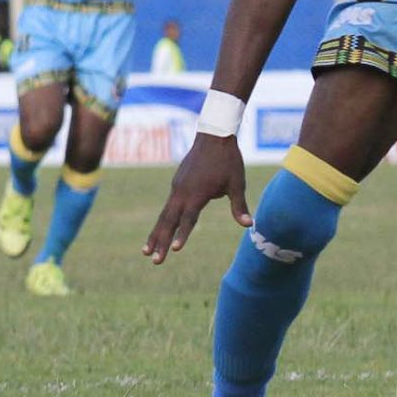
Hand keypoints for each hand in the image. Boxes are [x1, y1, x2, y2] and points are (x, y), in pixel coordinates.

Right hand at [143, 134, 249, 264]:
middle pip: (168, 221)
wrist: (214, 135)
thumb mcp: (237, 183)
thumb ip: (239, 206)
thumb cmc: (228, 161)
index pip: (188, 219)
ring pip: (164, 215)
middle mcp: (182, 192)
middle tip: (154, 260)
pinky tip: (160, 230)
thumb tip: (250, 225)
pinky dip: (162, 220)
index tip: (174, 250)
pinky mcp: (177, 182)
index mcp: (197, 193)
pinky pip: (168, 205)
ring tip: (146, 251)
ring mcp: (177, 187)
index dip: (182, 235)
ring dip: (156, 233)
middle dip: (160, 242)